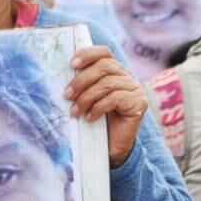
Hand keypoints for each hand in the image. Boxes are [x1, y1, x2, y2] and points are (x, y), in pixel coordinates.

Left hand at [64, 45, 147, 167]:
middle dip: (82, 80)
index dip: (88, 54)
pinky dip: (98, 107)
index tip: (72, 64)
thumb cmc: (96, 122)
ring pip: (107, 83)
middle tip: (67, 95)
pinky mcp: (139, 104)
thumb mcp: (87, 100)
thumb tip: (60, 74)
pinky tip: (89, 118)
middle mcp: (126, 77)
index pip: (104, 52)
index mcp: (114, 71)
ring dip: (86, 97)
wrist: (111, 148)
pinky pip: (116, 98)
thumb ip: (81, 85)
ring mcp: (135, 89)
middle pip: (104, 67)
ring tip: (75, 111)